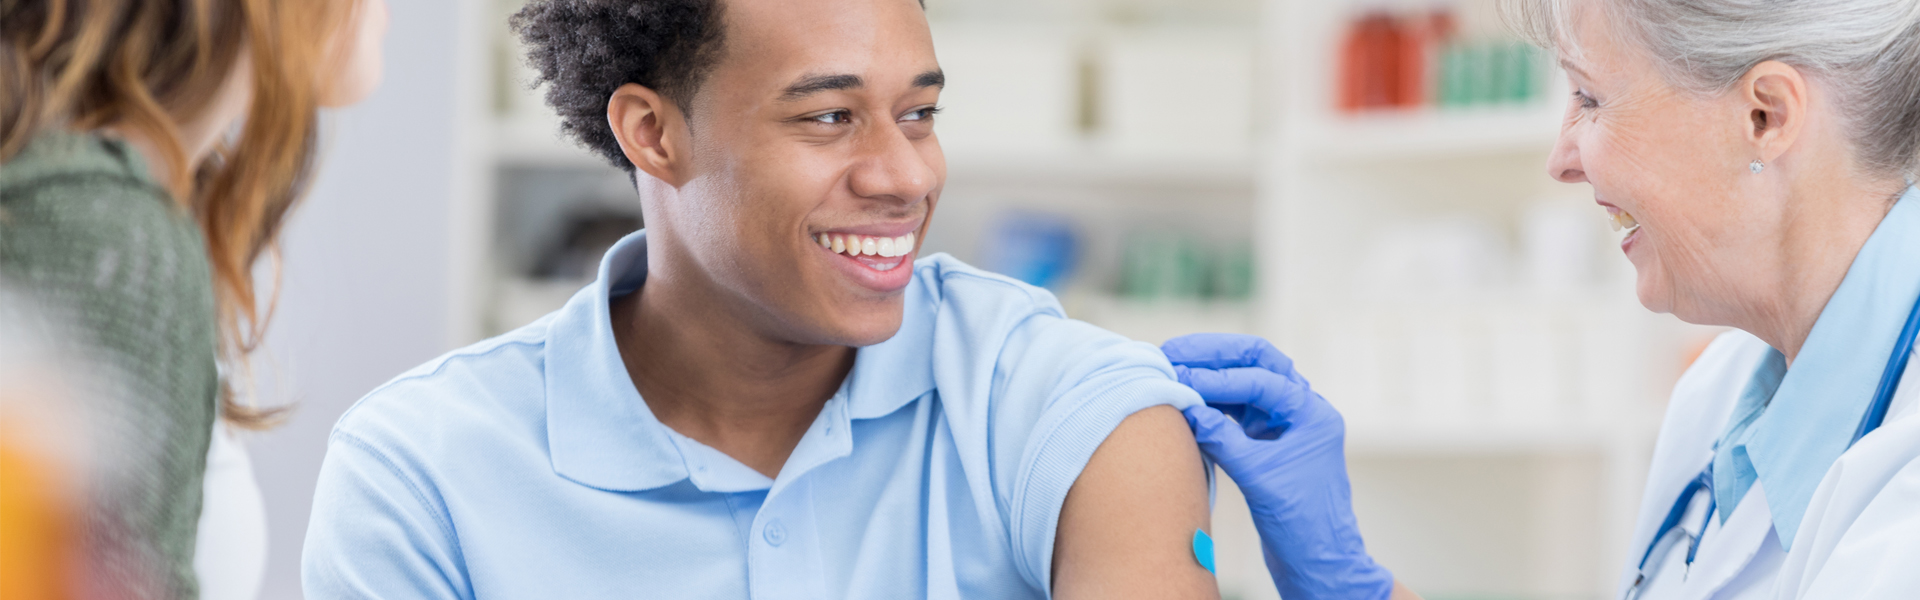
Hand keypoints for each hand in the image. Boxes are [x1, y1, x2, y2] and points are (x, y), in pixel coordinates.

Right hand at [1163, 333, 1393, 599]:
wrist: (1317, 560)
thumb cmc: (1301, 523)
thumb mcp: (1260, 479)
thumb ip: (1224, 440)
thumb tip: (1187, 407)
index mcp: (1312, 415)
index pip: (1262, 379)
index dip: (1218, 377)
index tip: (1181, 379)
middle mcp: (1301, 410)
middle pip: (1257, 361)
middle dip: (1215, 354)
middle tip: (1173, 351)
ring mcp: (1283, 424)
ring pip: (1244, 381)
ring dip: (1210, 374)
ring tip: (1172, 369)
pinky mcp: (1266, 440)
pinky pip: (1236, 408)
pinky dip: (1210, 401)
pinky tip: (1185, 401)